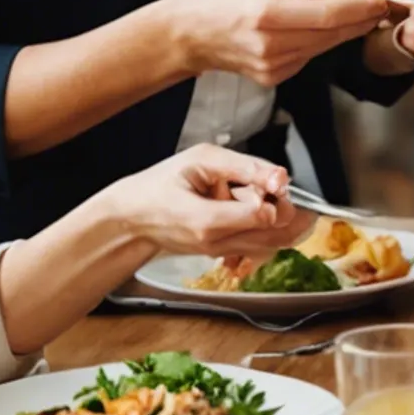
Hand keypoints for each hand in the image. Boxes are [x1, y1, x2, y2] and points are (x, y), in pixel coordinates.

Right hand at [96, 146, 316, 257]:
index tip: (264, 180)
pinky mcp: (222, 254)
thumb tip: (281, 178)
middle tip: (260, 186)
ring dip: (274, 218)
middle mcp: (216, 243)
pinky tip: (246, 210)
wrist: (132, 218)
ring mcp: (220, 252)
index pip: (265, 214)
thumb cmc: (159, 185)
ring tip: (248, 197)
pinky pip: (259, 246)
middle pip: (277, 232)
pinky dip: (264, 228)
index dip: (274, 194)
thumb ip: (243, 167)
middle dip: (280, 206)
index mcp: (207, 220)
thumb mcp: (200, 160)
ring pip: (273, 242)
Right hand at [171, 0, 392, 84]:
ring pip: (324, 47)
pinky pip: (309, 56)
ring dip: (345, 30)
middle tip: (381, 5)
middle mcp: (272, 45)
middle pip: (332, 34)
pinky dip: (321, 41)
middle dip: (361, 19)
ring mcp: (273, 66)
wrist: (189, 35)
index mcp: (267, 14)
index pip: (329, 14)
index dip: (360, 8)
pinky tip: (321, 27)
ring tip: (359, 12)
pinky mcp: (274, 78)